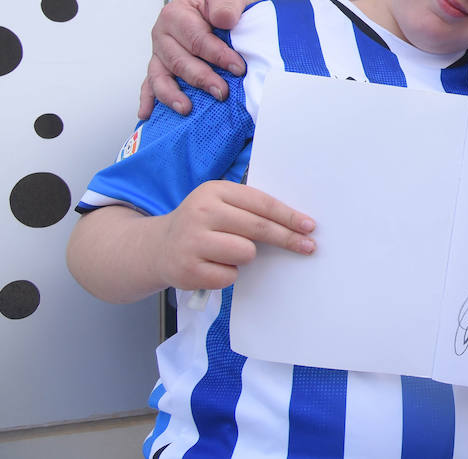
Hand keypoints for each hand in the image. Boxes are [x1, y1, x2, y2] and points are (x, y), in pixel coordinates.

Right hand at [139, 0, 251, 117]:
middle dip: (200, 78)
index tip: (237, 68)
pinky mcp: (161, 68)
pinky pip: (150, 85)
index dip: (216, 54)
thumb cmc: (225, 4)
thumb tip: (224, 19)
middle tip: (221, 92)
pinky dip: (148, 100)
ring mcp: (160, 53)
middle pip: (178, 61)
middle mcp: (163, 34)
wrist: (226, 9)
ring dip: (172, 94)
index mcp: (176, 14)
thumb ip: (227, 5)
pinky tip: (146, 114)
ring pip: (160, 76)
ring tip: (186, 108)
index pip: (195, 38)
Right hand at [152, 181, 315, 291]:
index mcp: (214, 191)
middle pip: (258, 228)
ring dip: (245, 256)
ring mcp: (192, 241)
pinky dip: (228, 274)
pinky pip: (230, 275)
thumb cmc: (201, 225)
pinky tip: (213, 266)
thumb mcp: (219, 204)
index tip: (309, 226)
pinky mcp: (188, 269)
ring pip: (246, 253)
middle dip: (287, 238)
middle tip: (307, 246)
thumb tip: (296, 224)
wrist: (158, 248)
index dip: (288, 216)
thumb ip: (249, 209)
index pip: (261, 203)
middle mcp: (201, 212)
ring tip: (227, 252)